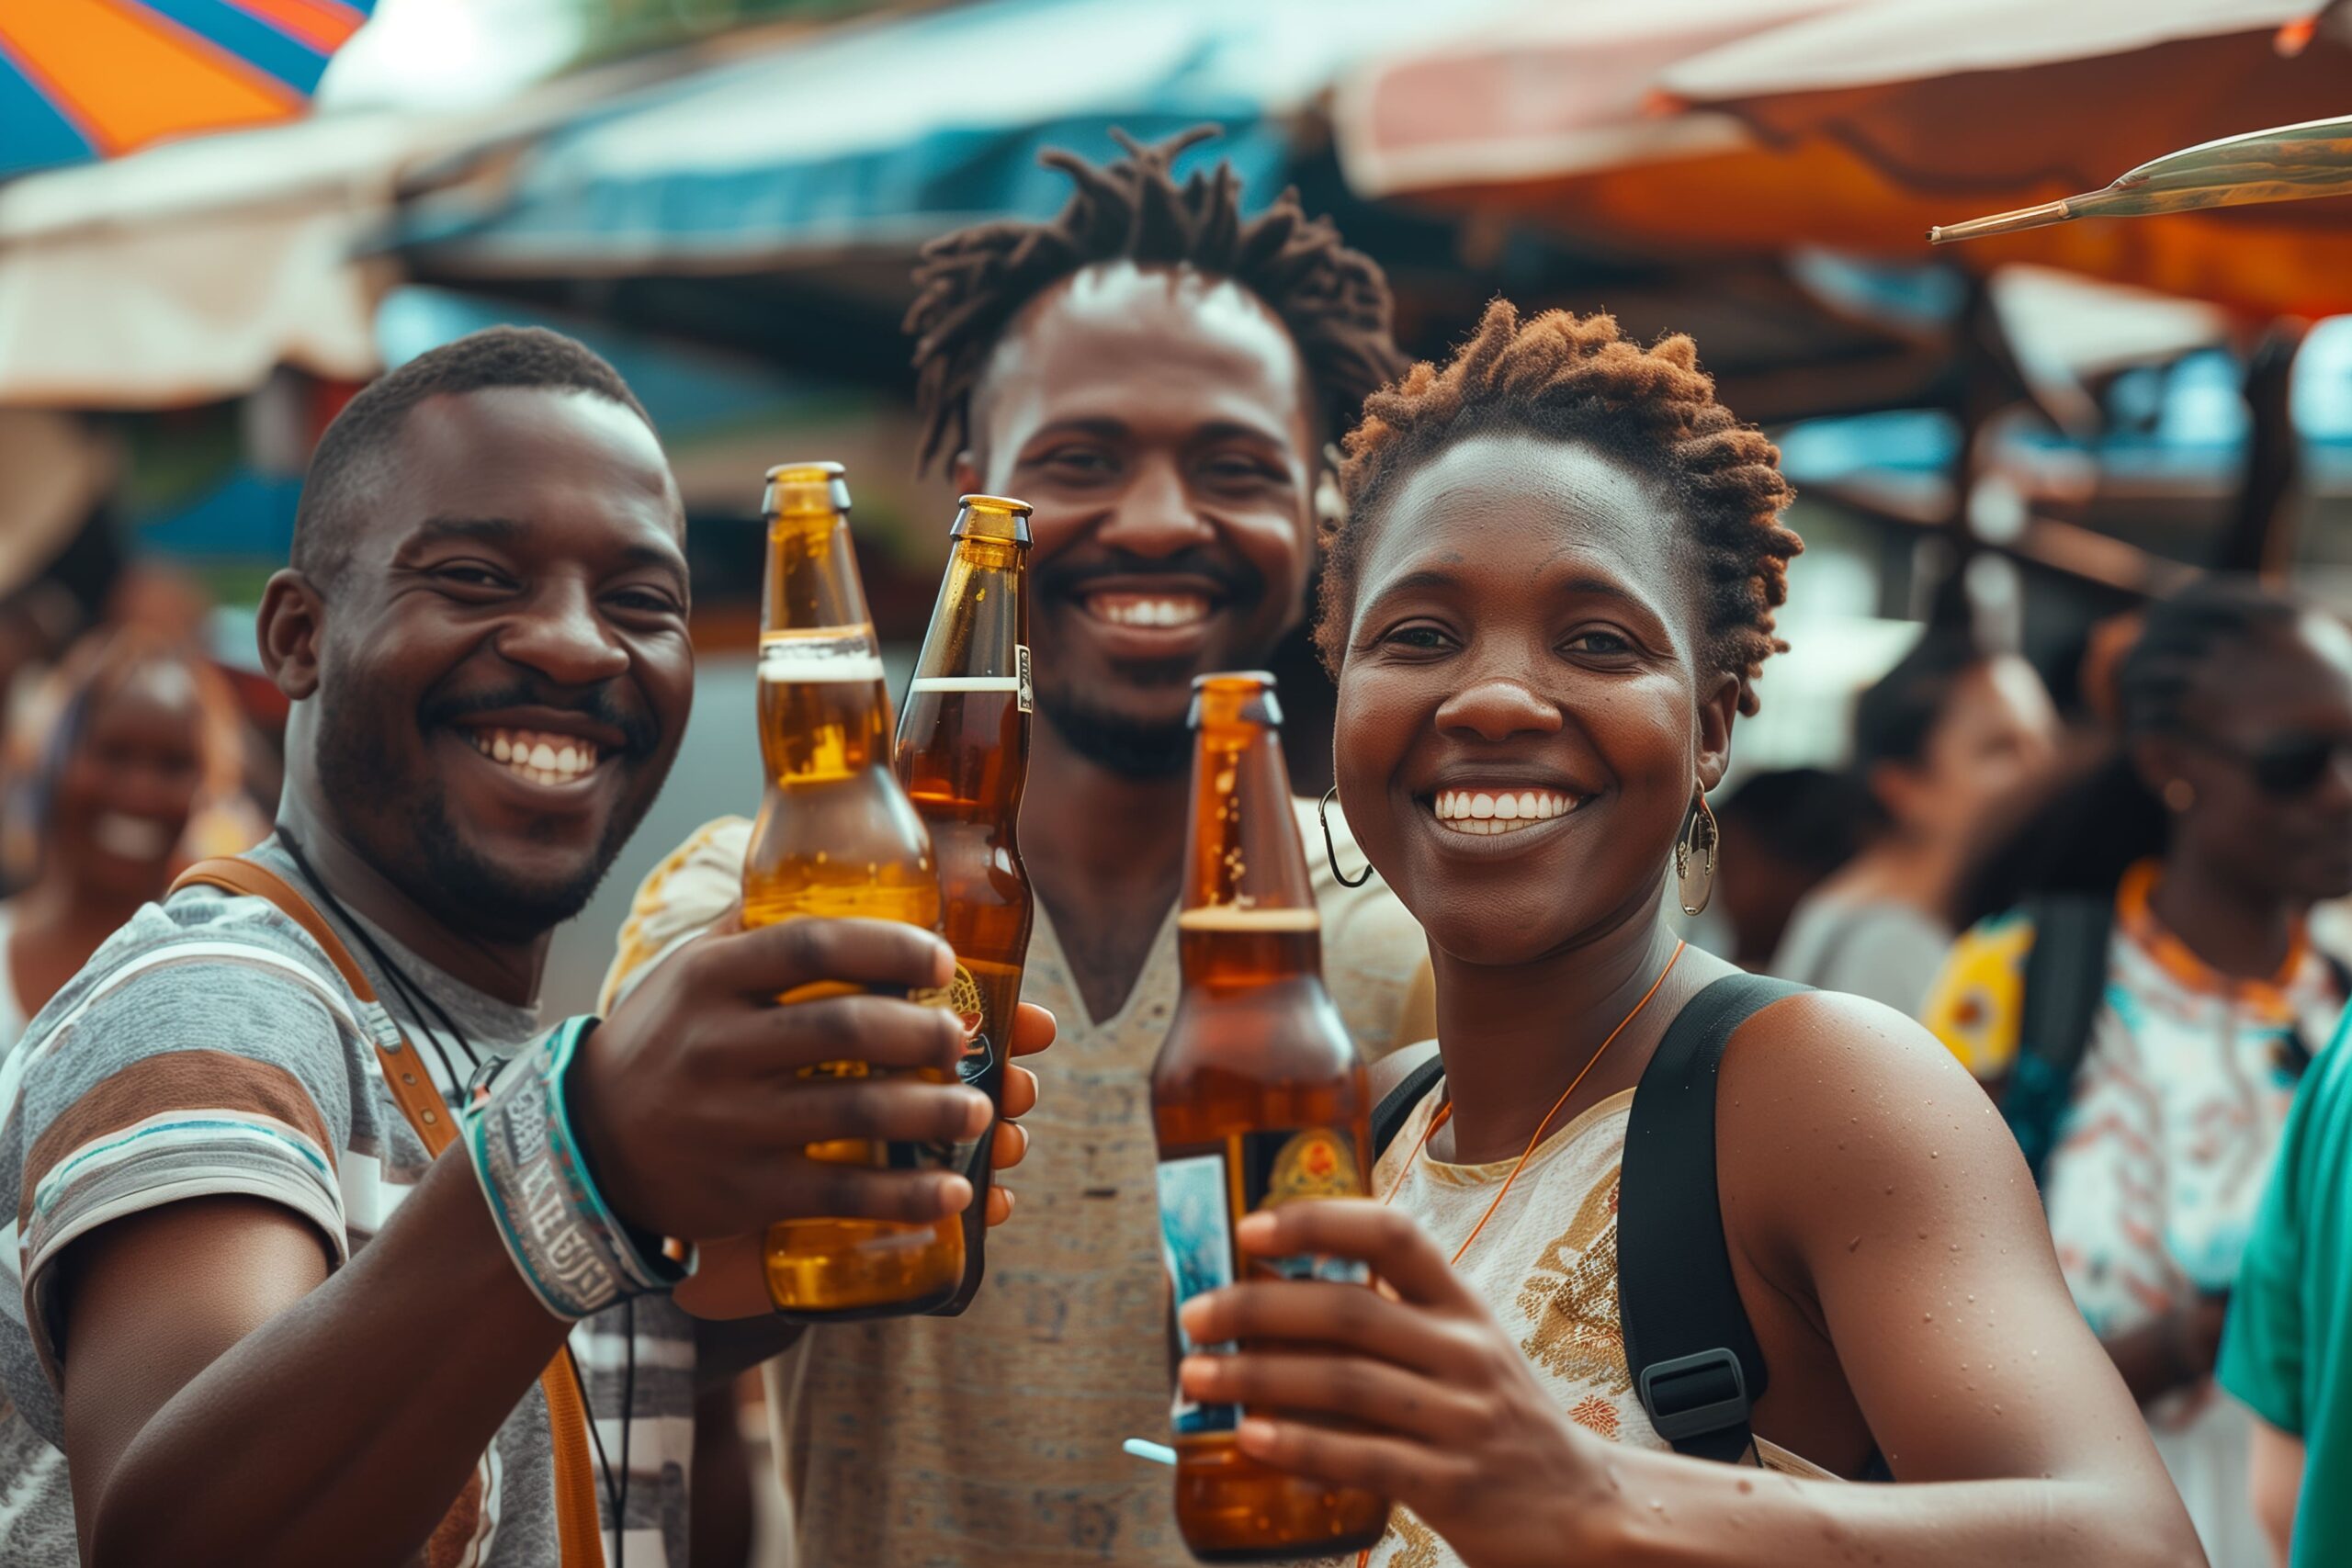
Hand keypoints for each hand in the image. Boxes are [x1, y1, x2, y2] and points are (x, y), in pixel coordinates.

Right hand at [570, 915, 990, 1242]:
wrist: (587, 1144)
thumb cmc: (663, 1041)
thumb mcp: (688, 971)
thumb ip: (755, 927)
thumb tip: (834, 867)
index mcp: (710, 979)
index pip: (811, 946)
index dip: (888, 947)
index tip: (942, 957)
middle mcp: (718, 1046)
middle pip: (843, 1029)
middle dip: (922, 1032)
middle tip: (964, 1036)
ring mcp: (732, 1124)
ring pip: (852, 1114)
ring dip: (933, 1112)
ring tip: (981, 1109)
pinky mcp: (745, 1190)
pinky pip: (840, 1194)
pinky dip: (906, 1195)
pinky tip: (954, 1190)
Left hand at [1177, 1200, 1607, 1567]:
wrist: (1586, 1510)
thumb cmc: (1501, 1422)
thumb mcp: (1463, 1353)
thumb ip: (1390, 1325)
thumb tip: (1270, 1308)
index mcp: (1463, 1306)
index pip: (1392, 1234)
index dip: (1316, 1221)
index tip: (1249, 1228)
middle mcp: (1465, 1352)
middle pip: (1349, 1310)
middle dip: (1257, 1307)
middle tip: (1195, 1315)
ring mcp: (1461, 1419)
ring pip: (1344, 1382)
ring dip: (1257, 1376)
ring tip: (1197, 1376)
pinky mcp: (1453, 1484)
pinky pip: (1363, 1458)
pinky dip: (1298, 1446)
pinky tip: (1250, 1438)